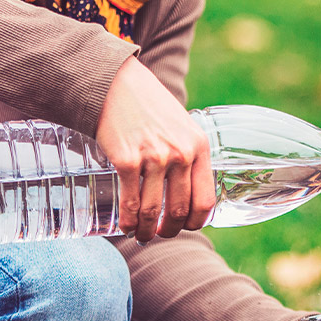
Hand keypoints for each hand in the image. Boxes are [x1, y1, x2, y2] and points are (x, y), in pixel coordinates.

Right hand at [95, 56, 214, 241]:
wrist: (115, 84)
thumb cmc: (148, 106)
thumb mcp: (181, 125)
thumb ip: (186, 153)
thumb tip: (184, 189)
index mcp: (198, 147)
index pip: (205, 200)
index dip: (197, 222)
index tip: (187, 227)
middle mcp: (180, 154)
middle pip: (180, 210)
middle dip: (170, 230)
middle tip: (161, 234)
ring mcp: (154, 158)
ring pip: (154, 211)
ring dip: (147, 231)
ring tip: (141, 235)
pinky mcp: (127, 160)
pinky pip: (130, 202)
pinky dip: (128, 221)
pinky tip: (125, 227)